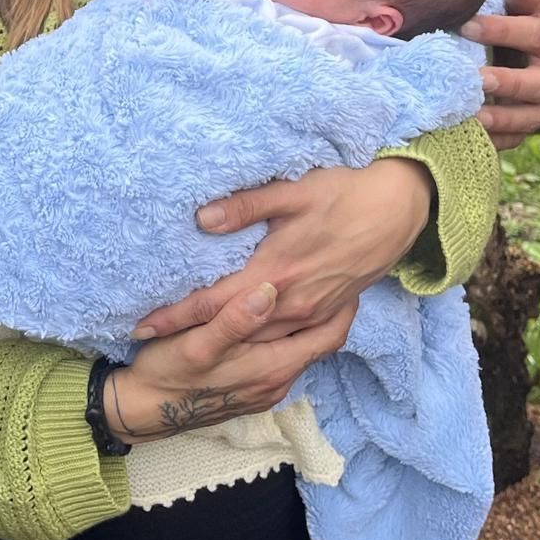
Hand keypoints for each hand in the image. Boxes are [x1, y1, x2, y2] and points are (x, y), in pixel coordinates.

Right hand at [106, 280, 353, 441]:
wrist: (143, 412)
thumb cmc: (168, 374)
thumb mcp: (197, 344)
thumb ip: (235, 319)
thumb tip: (271, 289)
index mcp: (273, 366)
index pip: (329, 337)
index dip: (344, 307)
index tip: (349, 277)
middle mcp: (278, 381)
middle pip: (319, 344)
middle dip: (330, 311)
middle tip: (334, 275)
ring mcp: (266, 388)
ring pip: (301, 350)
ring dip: (308, 323)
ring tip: (307, 288)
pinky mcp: (251, 389)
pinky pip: (283, 358)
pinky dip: (288, 336)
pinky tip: (274, 318)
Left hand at [129, 162, 432, 344]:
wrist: (398, 210)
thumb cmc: (342, 193)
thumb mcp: (292, 192)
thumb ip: (245, 208)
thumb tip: (201, 218)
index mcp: (275, 272)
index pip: (213, 302)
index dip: (176, 316)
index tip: (142, 326)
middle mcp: (291, 302)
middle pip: (230, 328)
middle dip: (189, 336)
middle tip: (148, 342)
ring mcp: (311, 313)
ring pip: (258, 340)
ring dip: (222, 345)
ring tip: (181, 348)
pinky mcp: (327, 315)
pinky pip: (285, 340)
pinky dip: (257, 344)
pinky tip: (237, 346)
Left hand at [460, 0, 539, 147]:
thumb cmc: (533, 21)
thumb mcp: (536, 3)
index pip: (534, 34)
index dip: (501, 30)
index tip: (466, 25)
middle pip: (537, 84)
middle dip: (508, 83)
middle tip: (476, 79)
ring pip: (529, 118)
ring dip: (501, 119)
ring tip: (471, 117)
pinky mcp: (533, 123)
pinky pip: (516, 137)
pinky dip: (494, 141)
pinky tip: (467, 138)